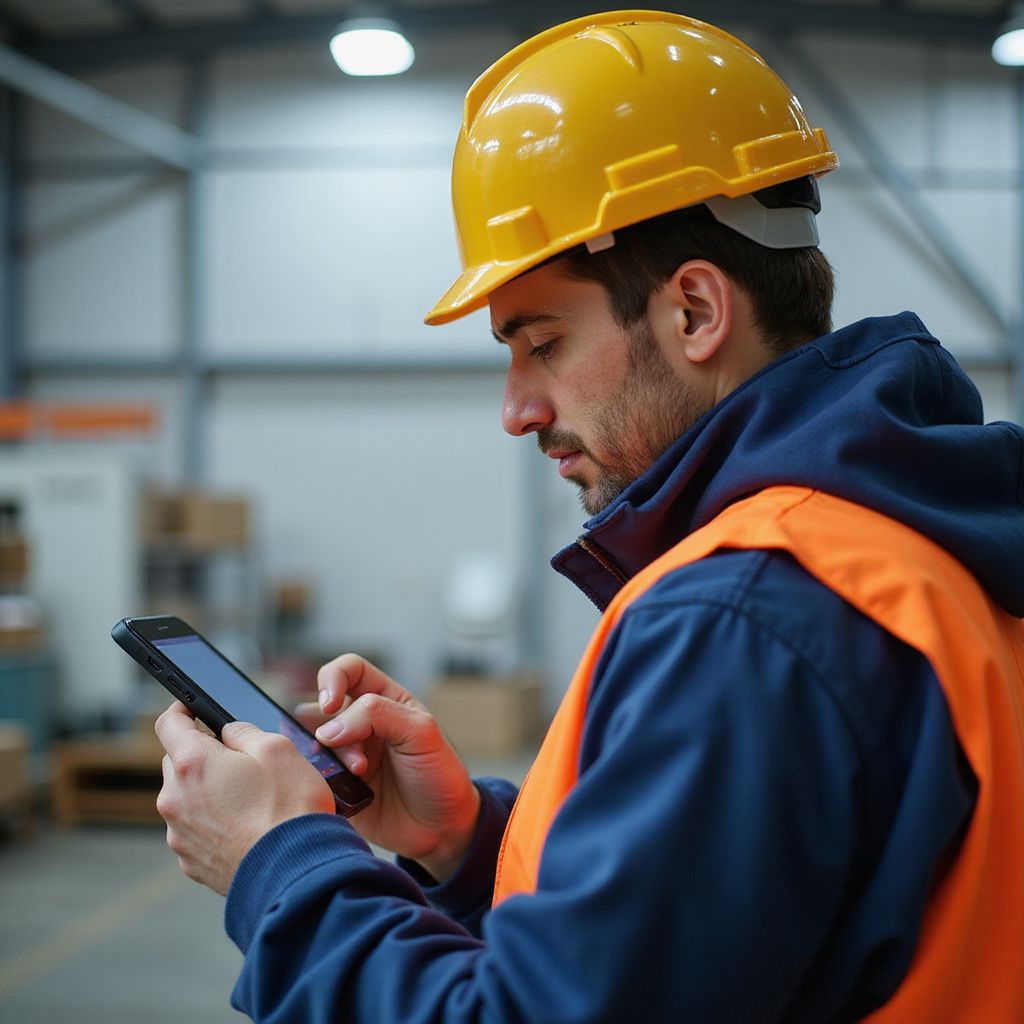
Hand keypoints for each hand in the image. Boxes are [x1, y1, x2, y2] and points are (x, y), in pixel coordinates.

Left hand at [155, 701, 334, 894]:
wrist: (295, 872)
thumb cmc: (290, 809)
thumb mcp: (279, 749)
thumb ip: (245, 732)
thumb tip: (228, 731)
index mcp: (193, 764)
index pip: (168, 724)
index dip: (181, 709)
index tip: (191, 707)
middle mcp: (175, 799)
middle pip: (177, 762)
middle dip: (202, 755)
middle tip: (240, 760)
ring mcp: (179, 834)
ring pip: (186, 798)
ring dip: (207, 792)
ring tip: (250, 801)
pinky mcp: (190, 861)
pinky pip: (195, 829)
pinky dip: (213, 823)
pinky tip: (245, 827)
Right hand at [312, 654, 479, 881]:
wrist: (442, 828)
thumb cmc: (439, 775)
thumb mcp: (421, 732)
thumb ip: (378, 714)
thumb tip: (329, 726)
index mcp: (385, 700)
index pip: (348, 670)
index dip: (333, 679)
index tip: (331, 704)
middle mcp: (361, 724)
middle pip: (322, 707)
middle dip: (328, 726)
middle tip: (349, 751)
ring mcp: (346, 756)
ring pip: (313, 742)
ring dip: (327, 755)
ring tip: (358, 774)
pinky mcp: (336, 787)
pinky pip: (310, 775)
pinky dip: (316, 778)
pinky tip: (339, 790)